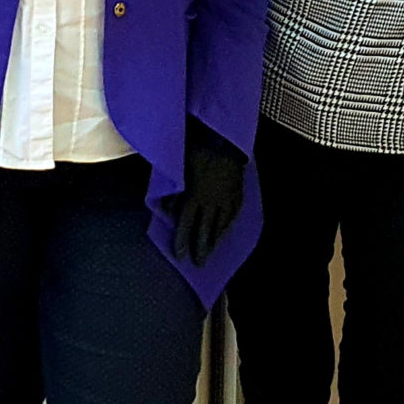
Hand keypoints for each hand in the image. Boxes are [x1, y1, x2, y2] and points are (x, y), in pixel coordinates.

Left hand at [170, 116, 246, 265]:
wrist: (223, 139)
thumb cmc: (195, 151)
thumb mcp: (178, 170)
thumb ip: (172, 193)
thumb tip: (166, 212)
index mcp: (194, 197)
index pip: (186, 226)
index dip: (182, 242)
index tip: (180, 256)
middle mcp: (211, 202)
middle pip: (204, 231)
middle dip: (200, 249)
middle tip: (198, 264)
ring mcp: (226, 200)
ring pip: (220, 226)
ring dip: (214, 241)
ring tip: (210, 253)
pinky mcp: (237, 195)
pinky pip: (231, 216)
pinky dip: (226, 227)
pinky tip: (223, 233)